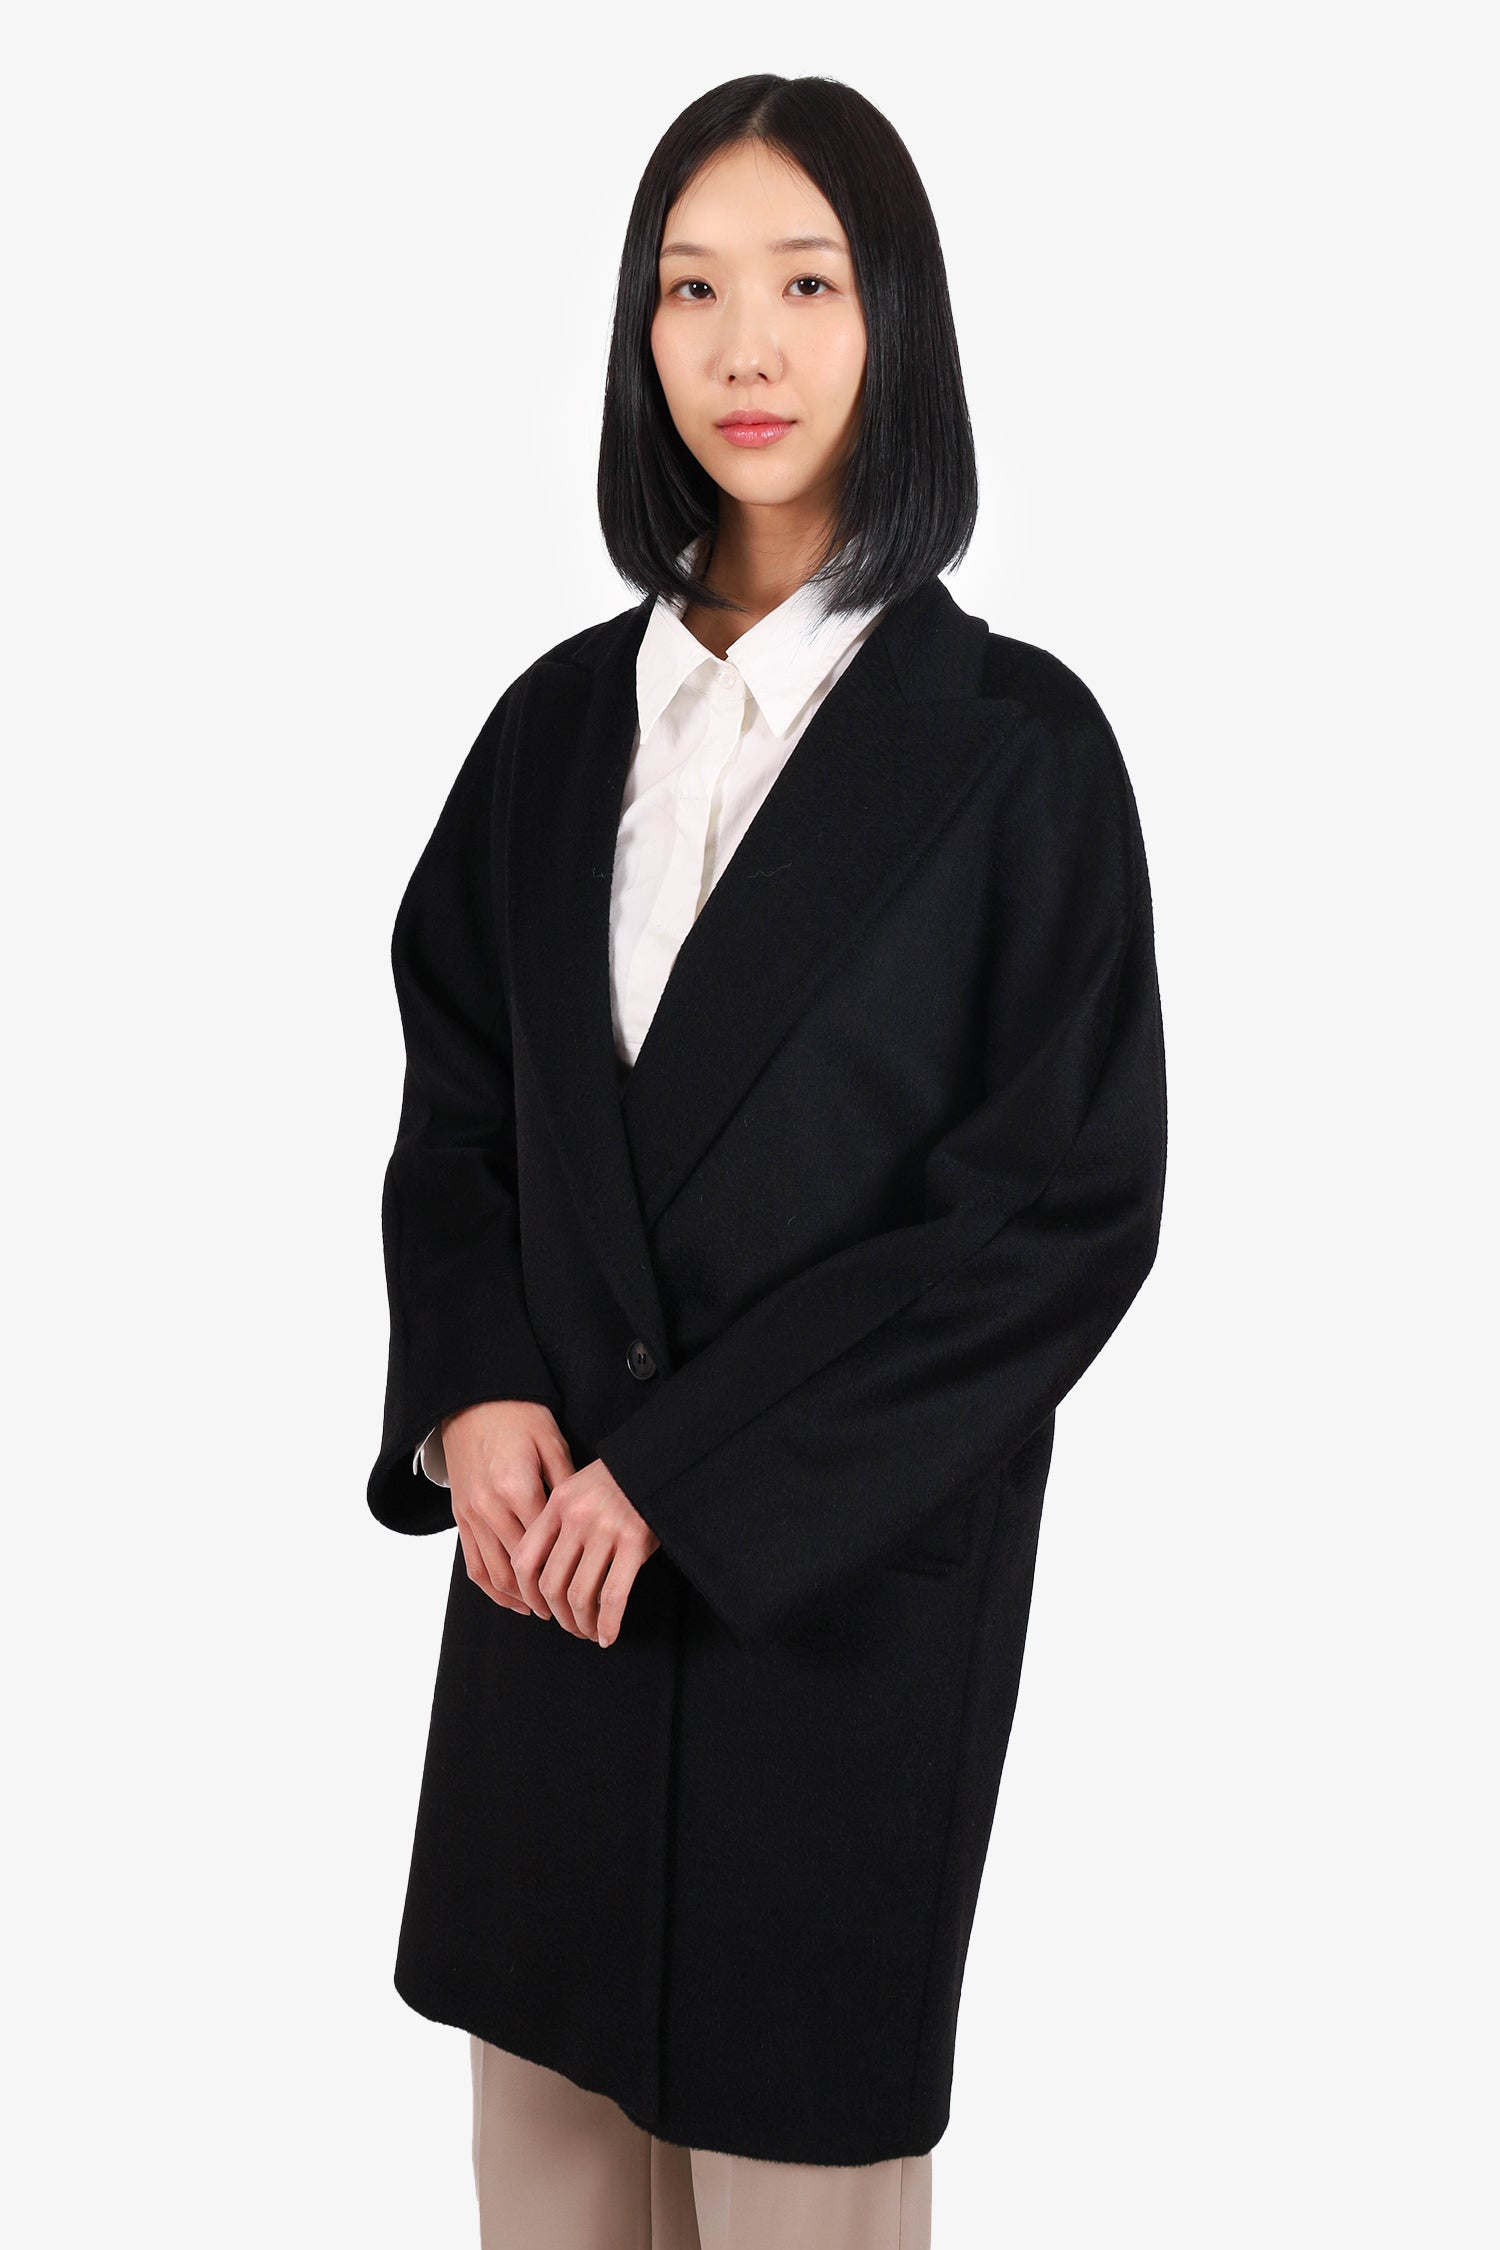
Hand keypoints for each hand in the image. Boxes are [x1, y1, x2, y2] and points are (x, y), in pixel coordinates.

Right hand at [442, 1400, 574, 1618]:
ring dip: (520, 1599)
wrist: (471, 1400)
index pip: (547, 1547)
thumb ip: (567, 1484)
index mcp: (517, 1487)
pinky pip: (473, 1565)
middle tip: (574, 1613)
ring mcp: (471, 1515)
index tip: (590, 1590)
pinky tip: (513, 1600)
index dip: (568, 1573)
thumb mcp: (551, 1442)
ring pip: (495, 1575)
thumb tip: (587, 1521)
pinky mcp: (460, 1518)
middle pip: (521, 1568)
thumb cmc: (518, 1416)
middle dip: (548, 1595)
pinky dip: (493, 1589)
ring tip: (547, 1611)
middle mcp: (490, 1507)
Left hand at [508, 1455, 660, 1647]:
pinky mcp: (635, 1541)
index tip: (539, 1609)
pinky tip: (607, 1636)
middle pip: (551, 1584)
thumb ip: (559, 1521)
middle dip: (558, 1616)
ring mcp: (605, 1529)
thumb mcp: (579, 1488)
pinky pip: (614, 1595)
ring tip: (588, 1632)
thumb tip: (545, 1573)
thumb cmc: (619, 1479)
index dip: (527, 1593)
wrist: (659, 1462)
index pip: (525, 1559)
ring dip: (581, 1624)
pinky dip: (608, 1623)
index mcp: (558, 1503)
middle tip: (568, 1626)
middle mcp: (577, 1517)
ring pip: (580, 1594)